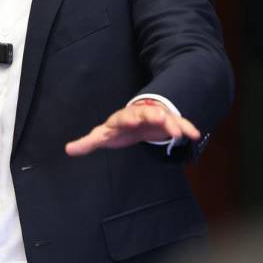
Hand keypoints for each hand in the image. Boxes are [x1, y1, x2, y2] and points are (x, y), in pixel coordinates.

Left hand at [65, 100, 200, 156]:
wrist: (137, 119)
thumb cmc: (119, 129)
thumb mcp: (103, 136)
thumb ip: (88, 142)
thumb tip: (68, 150)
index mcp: (123, 117)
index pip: (125, 116)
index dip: (129, 118)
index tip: (133, 121)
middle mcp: (142, 113)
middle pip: (149, 112)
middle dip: (156, 116)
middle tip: (165, 121)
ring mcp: (156, 116)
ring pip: (166, 117)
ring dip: (174, 123)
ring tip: (181, 133)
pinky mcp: (168, 122)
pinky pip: (179, 124)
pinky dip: (186, 128)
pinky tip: (194, 135)